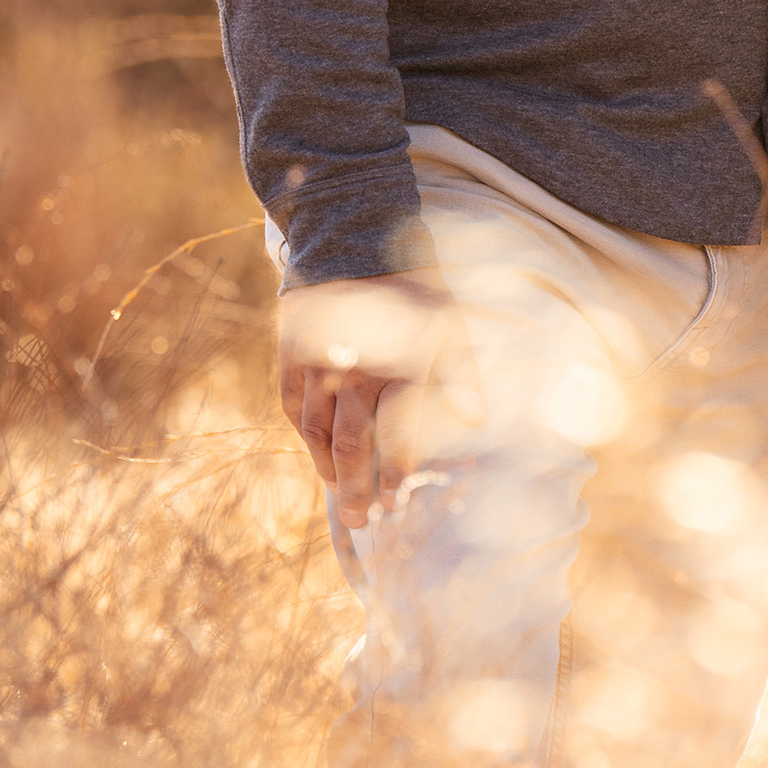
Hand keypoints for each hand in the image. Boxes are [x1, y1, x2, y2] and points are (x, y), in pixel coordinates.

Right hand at [276, 268, 478, 525]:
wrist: (356, 247)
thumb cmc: (414, 295)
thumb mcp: (450, 326)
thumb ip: (461, 375)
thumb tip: (475, 419)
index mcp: (398, 365)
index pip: (395, 434)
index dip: (395, 474)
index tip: (397, 505)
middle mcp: (355, 371)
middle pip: (352, 444)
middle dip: (356, 488)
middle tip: (361, 521)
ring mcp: (318, 366)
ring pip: (317, 432)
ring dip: (328, 470)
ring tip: (340, 497)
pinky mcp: (292, 358)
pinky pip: (293, 409)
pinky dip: (306, 438)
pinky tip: (318, 456)